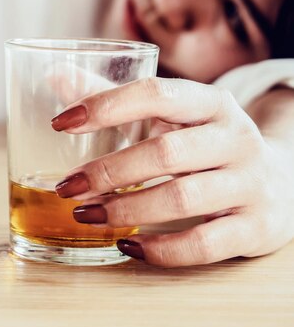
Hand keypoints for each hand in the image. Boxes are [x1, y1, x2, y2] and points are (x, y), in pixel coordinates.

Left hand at [51, 77, 293, 266]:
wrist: (285, 183)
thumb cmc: (209, 146)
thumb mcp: (176, 116)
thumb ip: (117, 99)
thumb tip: (55, 76)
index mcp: (212, 103)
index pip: (157, 93)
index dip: (106, 106)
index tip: (60, 122)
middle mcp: (235, 139)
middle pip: (165, 153)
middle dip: (107, 171)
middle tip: (66, 186)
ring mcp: (251, 185)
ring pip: (181, 199)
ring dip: (125, 209)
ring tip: (85, 214)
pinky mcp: (256, 228)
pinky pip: (203, 244)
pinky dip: (160, 249)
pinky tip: (126, 243)